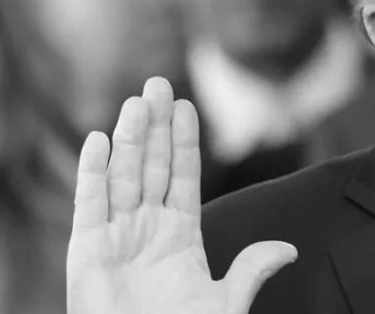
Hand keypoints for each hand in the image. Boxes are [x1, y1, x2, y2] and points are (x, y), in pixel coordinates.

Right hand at [66, 77, 297, 313]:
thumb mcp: (223, 304)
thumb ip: (250, 271)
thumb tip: (288, 250)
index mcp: (180, 235)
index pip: (183, 175)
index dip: (183, 141)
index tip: (186, 106)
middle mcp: (147, 227)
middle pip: (151, 165)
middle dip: (155, 125)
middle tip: (158, 83)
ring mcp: (116, 235)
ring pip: (123, 175)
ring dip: (128, 138)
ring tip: (137, 101)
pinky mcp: (86, 249)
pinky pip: (89, 203)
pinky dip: (91, 171)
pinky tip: (97, 139)